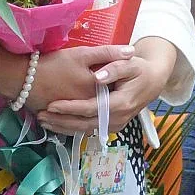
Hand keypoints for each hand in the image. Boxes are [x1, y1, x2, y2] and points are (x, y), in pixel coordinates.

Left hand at [37, 38, 175, 134]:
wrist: (153, 81)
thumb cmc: (140, 70)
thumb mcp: (130, 63)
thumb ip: (114, 67)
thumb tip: (98, 77)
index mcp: (121, 103)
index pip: (91, 109)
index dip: (71, 108)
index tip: (52, 105)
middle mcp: (119, 118)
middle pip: (85, 124)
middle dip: (62, 121)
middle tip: (41, 116)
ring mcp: (116, 124)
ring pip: (86, 130)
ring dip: (64, 127)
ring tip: (44, 121)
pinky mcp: (113, 126)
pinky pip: (90, 130)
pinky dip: (73, 128)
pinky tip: (58, 124)